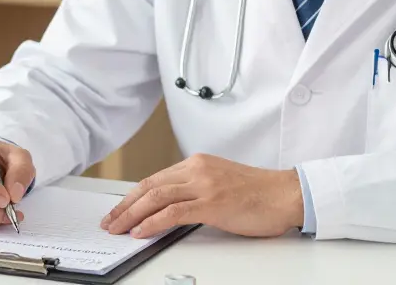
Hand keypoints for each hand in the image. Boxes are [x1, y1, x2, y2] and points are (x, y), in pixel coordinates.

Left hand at [100, 154, 302, 238]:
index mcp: (197, 163)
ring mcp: (204, 185)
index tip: (118, 210)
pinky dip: (153, 222)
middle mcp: (197, 169)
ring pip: (156, 197)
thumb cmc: (258, 193)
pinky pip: (174, 212)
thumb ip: (195, 190)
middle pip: (149, 186)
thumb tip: (168, 208)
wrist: (287, 194)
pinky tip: (141, 231)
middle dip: (124, 206)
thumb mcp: (219, 183)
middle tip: (109, 222)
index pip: (154, 179)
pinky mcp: (213, 202)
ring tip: (117, 229)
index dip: (132, 196)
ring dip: (131, 214)